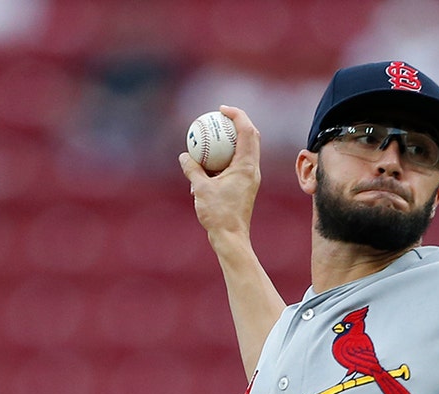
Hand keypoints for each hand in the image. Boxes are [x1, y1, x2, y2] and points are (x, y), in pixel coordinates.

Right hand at [178, 105, 261, 250]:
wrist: (231, 238)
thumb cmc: (218, 214)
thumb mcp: (200, 189)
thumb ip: (192, 170)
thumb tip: (184, 155)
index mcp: (247, 166)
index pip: (247, 131)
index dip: (237, 115)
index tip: (221, 110)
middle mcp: (253, 170)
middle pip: (251, 137)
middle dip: (238, 123)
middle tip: (220, 117)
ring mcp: (251, 178)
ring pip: (245, 151)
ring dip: (231, 141)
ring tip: (213, 137)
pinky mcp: (245, 186)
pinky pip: (237, 165)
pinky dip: (225, 159)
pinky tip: (207, 164)